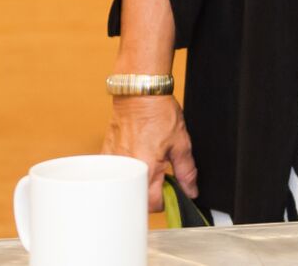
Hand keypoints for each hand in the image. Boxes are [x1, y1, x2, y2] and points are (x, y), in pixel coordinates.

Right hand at [104, 94, 197, 213]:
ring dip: (139, 184)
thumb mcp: (181, 143)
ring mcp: (115, 163)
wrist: (139, 93)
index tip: (173, 190)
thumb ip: (186, 171)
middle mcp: (128, 170)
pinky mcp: (106, 155)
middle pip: (139, 200)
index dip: (168, 200)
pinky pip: (116, 174)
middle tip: (163, 178)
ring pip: (127, 187)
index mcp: (148, 170)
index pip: (155, 204)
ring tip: (150, 165)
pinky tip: (137, 159)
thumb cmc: (159, 113)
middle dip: (152, 195)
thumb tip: (191, 190)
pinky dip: (127, 173)